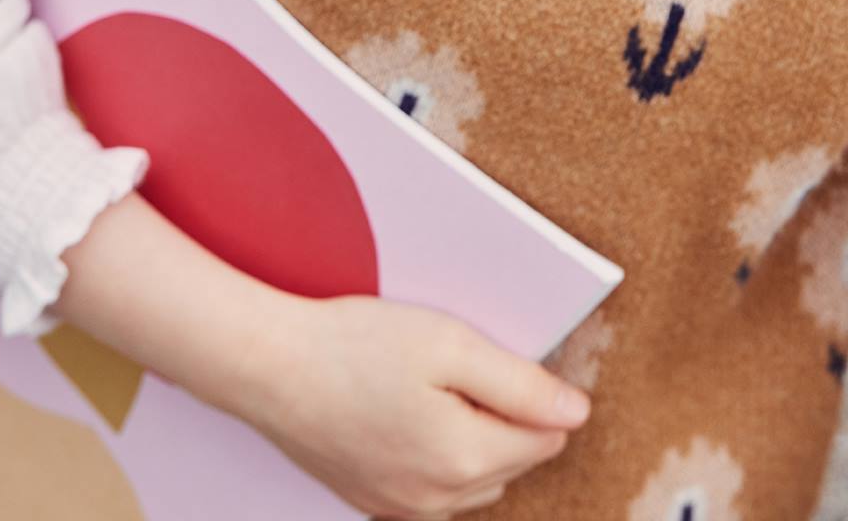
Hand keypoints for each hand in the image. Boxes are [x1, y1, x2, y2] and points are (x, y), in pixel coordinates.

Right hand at [242, 291, 590, 518]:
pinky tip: (416, 416)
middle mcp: (436, 500)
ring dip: (478, 441)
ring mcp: (400, 508)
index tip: (510, 357)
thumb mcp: (450, 344)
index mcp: (464, 459)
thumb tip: (577, 414)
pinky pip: (432, 491)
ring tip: (443, 387)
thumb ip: (521, 383)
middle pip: (513, 462)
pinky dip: (441, 458)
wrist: (271, 367)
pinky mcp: (371, 502)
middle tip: (470, 364)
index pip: (545, 437)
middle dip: (510, 417)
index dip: (539, 392)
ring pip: (475, 483)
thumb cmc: (356, 346)